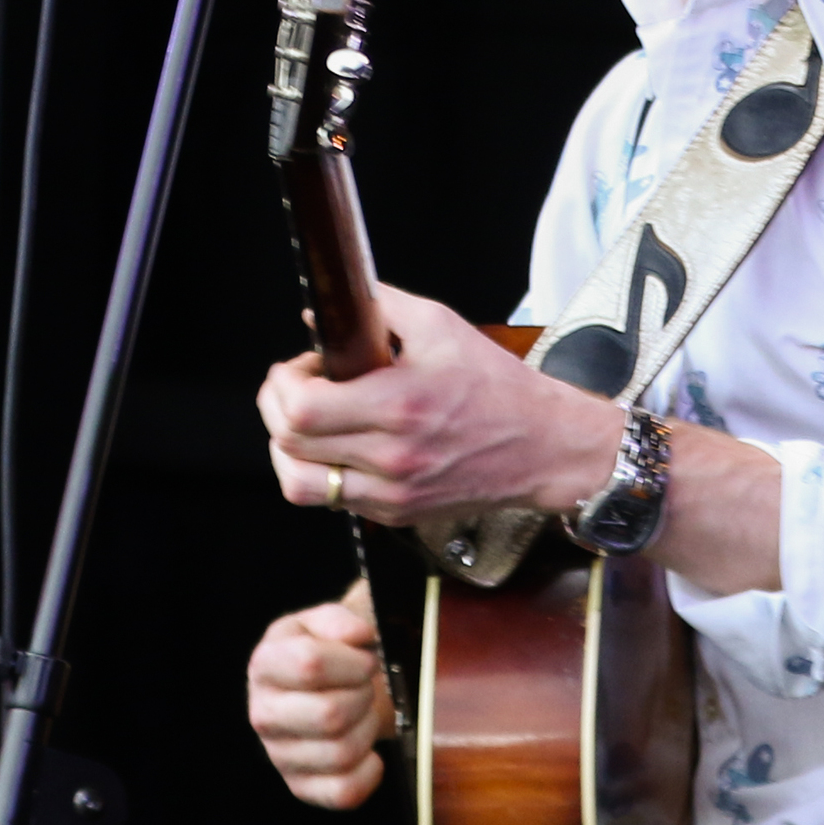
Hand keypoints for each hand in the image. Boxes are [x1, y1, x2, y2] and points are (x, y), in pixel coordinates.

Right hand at [247, 587, 393, 808]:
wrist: (325, 687)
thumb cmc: (327, 653)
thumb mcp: (326, 623)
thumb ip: (339, 620)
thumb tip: (359, 635)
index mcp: (266, 665)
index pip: (311, 664)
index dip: (353, 662)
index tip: (365, 660)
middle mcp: (263, 713)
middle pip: (330, 714)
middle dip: (363, 697)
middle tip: (365, 688)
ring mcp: (279, 755)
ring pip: (342, 752)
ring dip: (367, 730)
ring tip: (362, 714)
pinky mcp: (301, 786)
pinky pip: (343, 792)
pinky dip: (368, 772)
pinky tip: (368, 752)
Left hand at [259, 286, 618, 525]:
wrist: (545, 447)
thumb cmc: (499, 387)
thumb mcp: (441, 326)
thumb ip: (378, 309)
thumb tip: (322, 312)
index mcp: (400, 406)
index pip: (300, 410)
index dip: (284, 384)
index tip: (303, 366)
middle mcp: (392, 458)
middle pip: (288, 445)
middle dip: (277, 407)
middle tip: (300, 386)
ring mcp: (392, 494)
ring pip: (299, 484)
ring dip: (288, 449)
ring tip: (309, 423)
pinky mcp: (395, 515)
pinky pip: (333, 500)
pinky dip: (322, 471)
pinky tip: (343, 445)